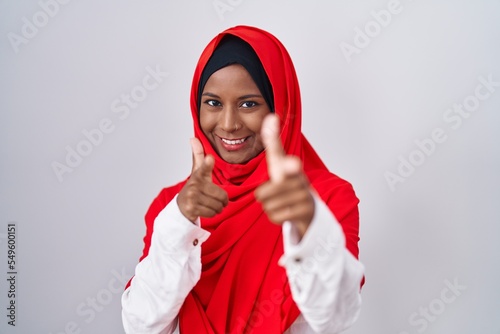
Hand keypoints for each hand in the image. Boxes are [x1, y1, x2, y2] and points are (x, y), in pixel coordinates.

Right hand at [177, 138, 228, 222]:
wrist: (181, 206)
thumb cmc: (194, 188)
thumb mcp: (197, 172)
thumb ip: (198, 156)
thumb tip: (193, 139)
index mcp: (198, 175)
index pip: (204, 168)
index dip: (207, 163)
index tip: (209, 159)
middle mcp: (194, 185)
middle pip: (221, 195)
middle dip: (223, 201)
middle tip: (217, 200)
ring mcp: (192, 197)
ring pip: (217, 205)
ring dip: (218, 208)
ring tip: (211, 205)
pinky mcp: (191, 208)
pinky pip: (212, 213)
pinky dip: (213, 214)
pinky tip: (206, 210)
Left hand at [255, 114, 314, 237]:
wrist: (309, 208)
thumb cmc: (290, 182)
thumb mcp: (279, 163)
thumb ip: (274, 143)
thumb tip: (271, 117)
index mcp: (291, 166)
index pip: (283, 161)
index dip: (287, 164)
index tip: (292, 164)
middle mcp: (300, 179)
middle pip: (264, 192)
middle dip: (263, 195)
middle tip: (274, 193)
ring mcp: (304, 196)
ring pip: (268, 206)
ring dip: (270, 207)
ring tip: (282, 202)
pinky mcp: (305, 212)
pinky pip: (276, 217)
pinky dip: (276, 216)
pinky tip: (287, 212)